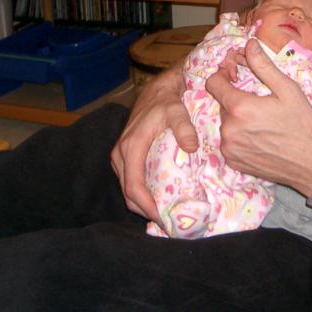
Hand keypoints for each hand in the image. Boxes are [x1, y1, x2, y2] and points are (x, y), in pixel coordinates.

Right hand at [110, 66, 196, 219]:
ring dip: (143, 203)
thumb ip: (183, 127)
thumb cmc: (167, 101)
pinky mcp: (125, 155)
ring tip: (166, 212)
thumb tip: (191, 147)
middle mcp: (121, 154)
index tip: (164, 219)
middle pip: (128, 194)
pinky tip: (159, 197)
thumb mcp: (177, 110)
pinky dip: (142, 192)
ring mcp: (121, 156)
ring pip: (128, 188)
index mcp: (130, 148)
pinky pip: (130, 180)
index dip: (147, 207)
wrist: (158, 89)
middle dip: (146, 210)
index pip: (134, 187)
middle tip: (170, 222)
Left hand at [206, 39, 311, 193]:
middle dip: (235, 98)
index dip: (223, 75)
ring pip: (225, 123)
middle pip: (221, 103)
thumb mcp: (288, 90)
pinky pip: (228, 141)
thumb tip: (249, 44)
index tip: (236, 75)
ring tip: (261, 121)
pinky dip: (239, 136)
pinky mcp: (233, 162)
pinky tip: (259, 137)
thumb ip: (263, 66)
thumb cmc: (303, 125)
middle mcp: (229, 129)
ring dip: (237, 118)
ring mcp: (229, 148)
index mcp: (240, 108)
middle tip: (258, 100)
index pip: (213, 83)